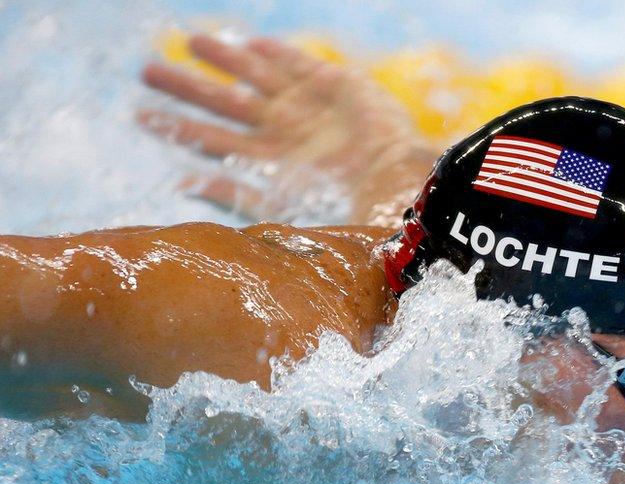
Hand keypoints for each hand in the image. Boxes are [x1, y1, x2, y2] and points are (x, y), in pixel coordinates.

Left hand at [140, 35, 436, 223]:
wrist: (391, 184)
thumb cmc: (340, 207)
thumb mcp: (276, 205)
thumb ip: (231, 193)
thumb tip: (178, 186)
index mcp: (266, 164)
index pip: (210, 141)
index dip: (176, 128)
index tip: (140, 114)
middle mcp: (281, 133)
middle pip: (223, 104)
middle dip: (186, 87)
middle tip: (147, 70)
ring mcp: (306, 107)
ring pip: (255, 76)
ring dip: (224, 59)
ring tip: (191, 42)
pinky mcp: (334, 85)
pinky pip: (299, 63)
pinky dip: (278, 53)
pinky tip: (254, 41)